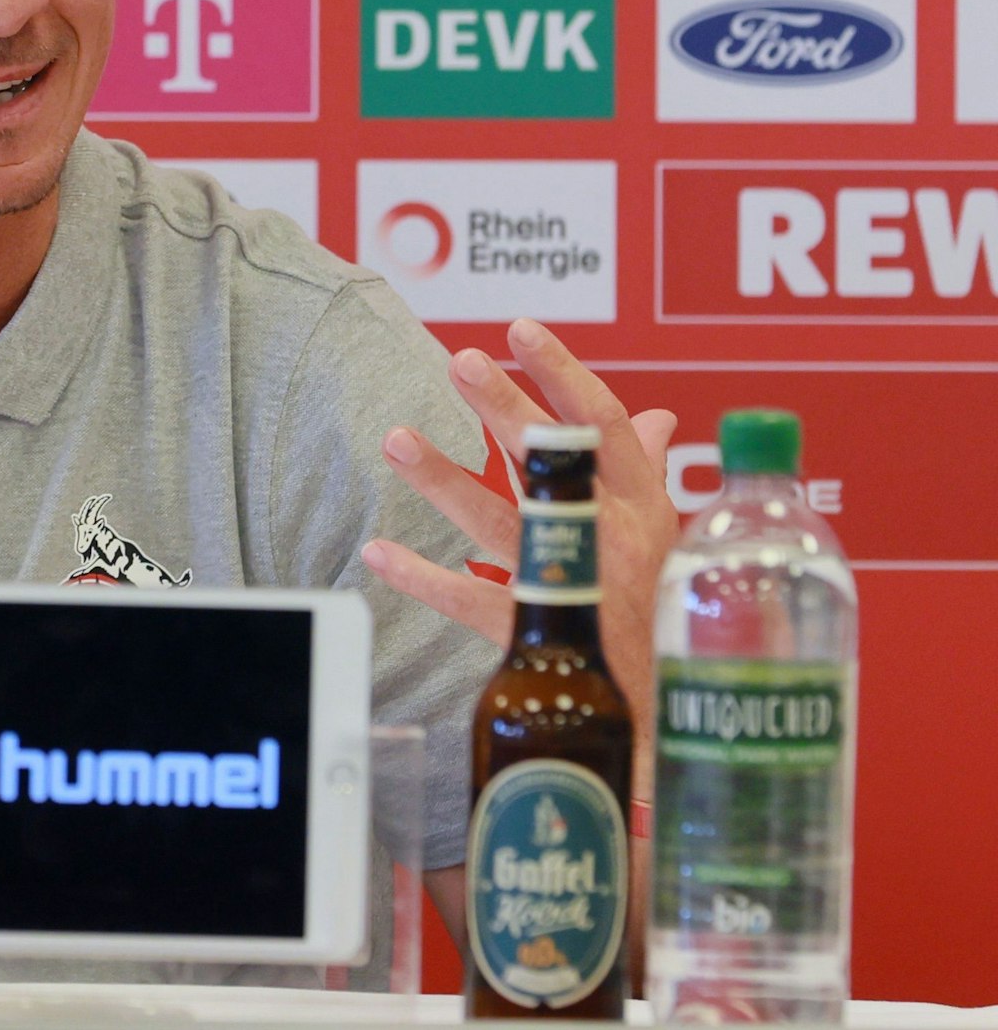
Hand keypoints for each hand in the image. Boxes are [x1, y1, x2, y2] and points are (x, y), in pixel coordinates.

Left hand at [361, 317, 678, 761]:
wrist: (672, 718)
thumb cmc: (673, 618)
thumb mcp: (673, 538)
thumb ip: (647, 473)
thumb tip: (651, 419)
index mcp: (642, 507)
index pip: (603, 426)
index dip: (562, 375)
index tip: (522, 331)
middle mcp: (606, 537)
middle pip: (546, 460)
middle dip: (502, 407)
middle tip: (459, 361)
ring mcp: (567, 583)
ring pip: (498, 520)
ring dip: (443, 479)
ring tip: (395, 438)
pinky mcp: (533, 633)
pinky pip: (469, 599)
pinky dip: (421, 577)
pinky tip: (376, 550)